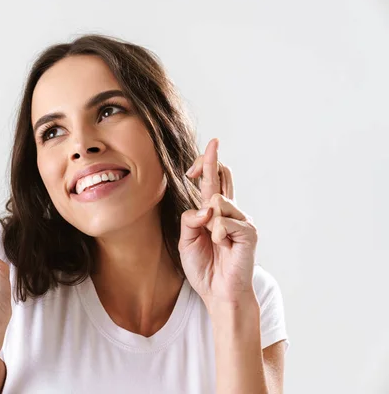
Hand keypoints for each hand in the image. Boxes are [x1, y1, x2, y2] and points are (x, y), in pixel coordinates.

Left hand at [179, 139, 257, 309]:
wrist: (218, 292)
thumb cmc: (204, 267)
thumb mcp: (186, 241)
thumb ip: (189, 220)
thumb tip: (206, 206)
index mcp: (214, 212)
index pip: (214, 181)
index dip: (210, 162)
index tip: (212, 144)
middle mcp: (229, 212)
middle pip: (223, 176)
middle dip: (211, 163)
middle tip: (211, 148)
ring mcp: (241, 220)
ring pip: (217, 200)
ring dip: (208, 221)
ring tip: (214, 240)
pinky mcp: (248, 231)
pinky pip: (224, 221)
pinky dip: (216, 234)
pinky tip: (221, 246)